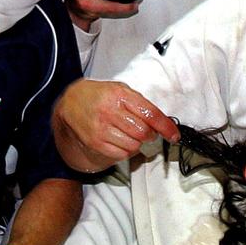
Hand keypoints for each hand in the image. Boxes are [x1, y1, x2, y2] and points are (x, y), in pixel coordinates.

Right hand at [53, 80, 179, 171]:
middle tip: (145, 131)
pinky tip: (119, 140)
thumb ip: (140, 104)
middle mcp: (110, 111)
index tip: (174, 135)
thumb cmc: (99, 95)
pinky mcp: (96, 142)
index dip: (166, 126)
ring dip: (136, 143)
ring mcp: (102, 129)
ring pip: (134, 146)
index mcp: (120, 95)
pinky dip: (125, 150)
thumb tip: (160, 123)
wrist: (71, 102)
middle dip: (149, 134)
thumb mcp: (120, 89)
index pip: (150, 114)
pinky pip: (121, 154)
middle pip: (143, 132)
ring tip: (128, 133)